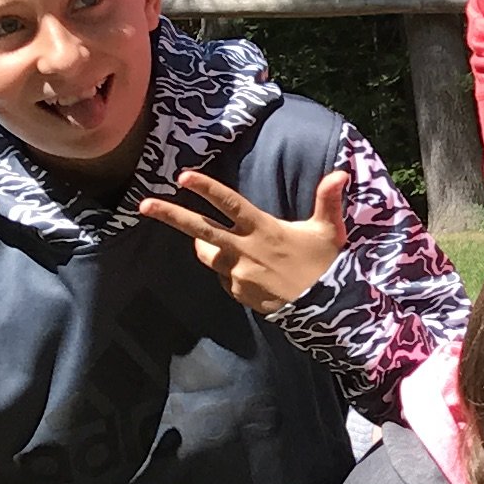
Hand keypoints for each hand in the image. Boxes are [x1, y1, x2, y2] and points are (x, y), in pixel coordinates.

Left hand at [140, 164, 347, 312]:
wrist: (324, 310)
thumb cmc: (325, 265)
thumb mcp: (329, 230)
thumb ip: (328, 200)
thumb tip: (340, 172)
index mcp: (263, 229)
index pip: (230, 204)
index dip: (207, 189)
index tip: (183, 177)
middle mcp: (245, 250)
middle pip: (200, 229)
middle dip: (170, 215)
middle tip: (144, 205)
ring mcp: (237, 273)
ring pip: (207, 254)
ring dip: (206, 246)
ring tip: (221, 243)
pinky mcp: (237, 292)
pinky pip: (224, 276)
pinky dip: (229, 270)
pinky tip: (251, 272)